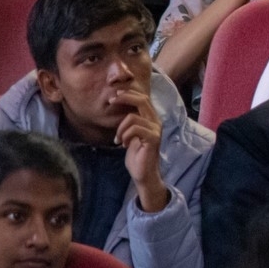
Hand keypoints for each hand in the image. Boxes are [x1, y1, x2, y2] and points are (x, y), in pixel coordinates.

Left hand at [113, 88, 168, 212]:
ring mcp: (156, 130)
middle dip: (124, 98)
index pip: (142, 98)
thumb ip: (130, 120)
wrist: (143, 174)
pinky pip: (134, 129)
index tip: (114, 96)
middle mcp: (156, 121)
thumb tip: (118, 105)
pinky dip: (124, 135)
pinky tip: (123, 144)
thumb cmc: (136, 155)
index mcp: (151, 118)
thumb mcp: (131, 133)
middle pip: (142, 100)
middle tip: (111, 101)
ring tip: (119, 140)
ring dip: (120, 128)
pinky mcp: (153, 139)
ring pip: (133, 117)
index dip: (128, 93)